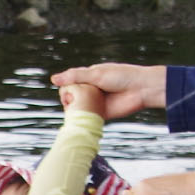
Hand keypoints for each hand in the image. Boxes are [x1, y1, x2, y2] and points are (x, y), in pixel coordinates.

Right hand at [50, 63, 165, 120]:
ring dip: (74, 110)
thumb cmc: (122, 77)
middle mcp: (91, 89)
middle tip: (72, 101)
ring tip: (75, 110)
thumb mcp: (96, 74)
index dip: (66, 88)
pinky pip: (86, 117)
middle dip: (69, 99)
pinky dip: (81, 119)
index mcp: (90, 77)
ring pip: (78, 107)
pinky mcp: (100, 114)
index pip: (70, 82)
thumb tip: (53, 79)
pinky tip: (77, 120)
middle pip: (72, 96)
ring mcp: (95, 102)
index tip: (67, 92)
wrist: (142, 90)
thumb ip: (75, 76)